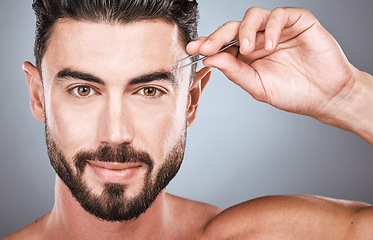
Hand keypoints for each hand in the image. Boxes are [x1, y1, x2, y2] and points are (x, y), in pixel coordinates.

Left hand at [187, 7, 355, 118]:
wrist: (326, 96)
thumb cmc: (292, 93)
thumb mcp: (257, 86)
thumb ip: (234, 72)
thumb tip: (209, 59)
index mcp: (247, 55)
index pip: (223, 44)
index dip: (208, 44)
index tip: (193, 50)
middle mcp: (259, 39)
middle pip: (233, 27)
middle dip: (218, 36)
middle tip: (208, 47)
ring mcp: (278, 30)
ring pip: (254, 16)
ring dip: (246, 30)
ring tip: (247, 48)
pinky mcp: (298, 22)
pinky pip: (280, 15)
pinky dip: (273, 27)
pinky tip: (270, 45)